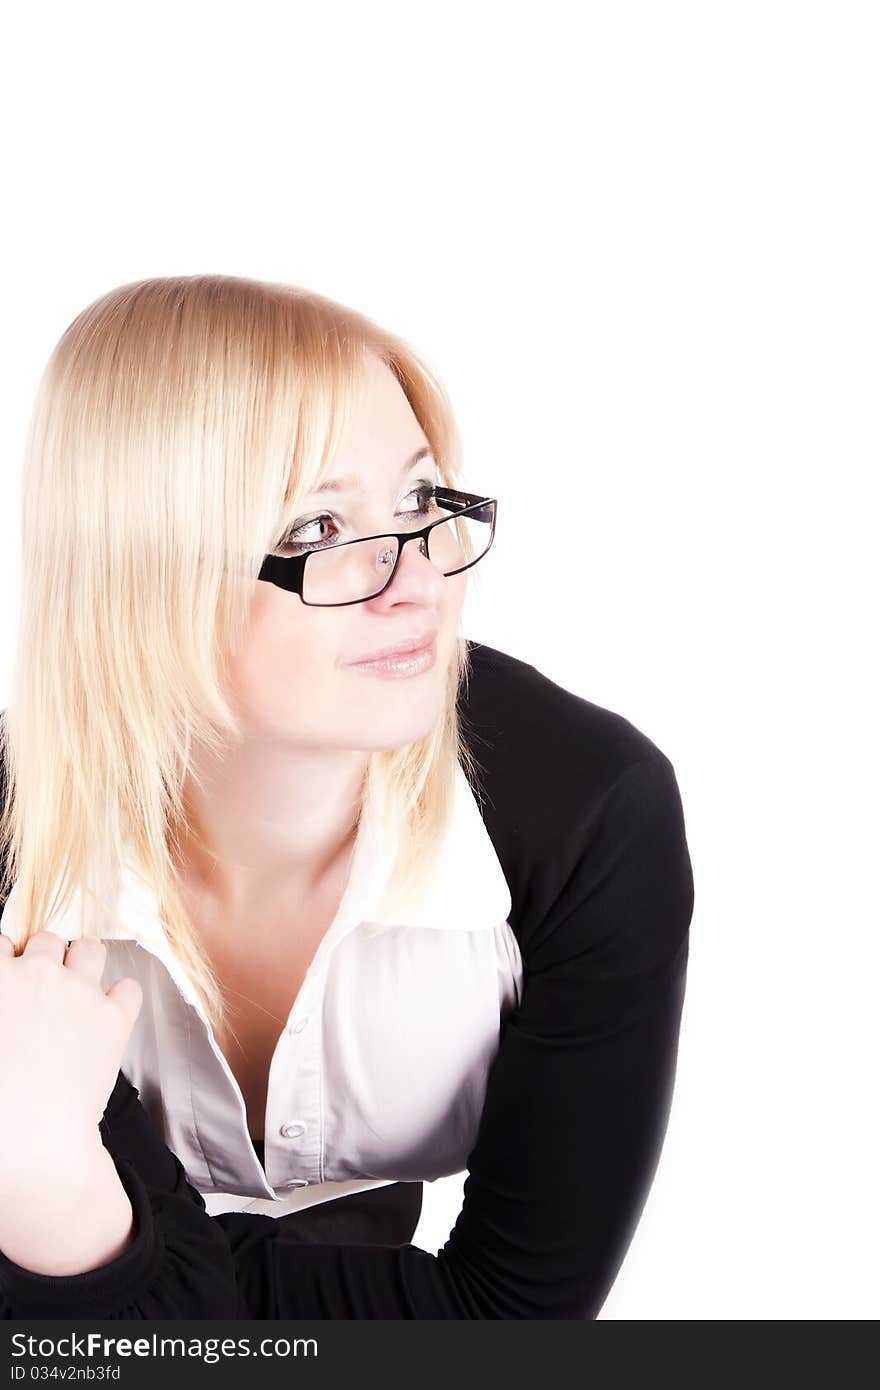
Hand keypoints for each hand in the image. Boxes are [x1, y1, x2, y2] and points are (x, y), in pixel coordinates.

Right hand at [0, 931, 142, 1185]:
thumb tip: (9, 1014)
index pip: (1, 944)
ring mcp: (79, 992)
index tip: (9, 979)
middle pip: (46, 940)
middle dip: (44, 960)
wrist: (27, 1143)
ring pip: (89, 948)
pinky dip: (120, 999)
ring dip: (83, 964)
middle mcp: (37, 974)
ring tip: (77, 990)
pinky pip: (128, 988)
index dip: (7, 963)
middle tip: (41, 990)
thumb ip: (0, 1004)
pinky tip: (108, 1015)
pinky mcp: (114, 1018)